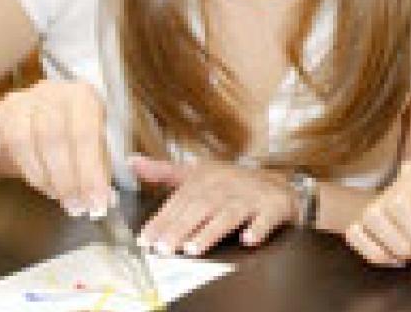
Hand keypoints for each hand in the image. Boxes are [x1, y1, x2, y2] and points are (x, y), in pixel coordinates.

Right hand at [0, 79, 111, 215]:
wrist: (27, 123)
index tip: (95, 201)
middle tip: (73, 205)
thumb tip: (106, 199)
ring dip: (37, 172)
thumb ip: (98, 169)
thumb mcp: (90, 148)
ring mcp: (15, 101)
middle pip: (52, 135)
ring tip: (51, 192)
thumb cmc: (67, 138)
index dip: (90, 171)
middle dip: (65, 177)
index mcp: (81, 96)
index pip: (86, 133)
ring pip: (19, 137)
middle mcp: (48, 92)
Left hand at [131, 155, 297, 255]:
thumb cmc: (231, 184)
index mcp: (206, 178)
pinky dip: (258, 228)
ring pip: (229, 214)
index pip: (180, 199)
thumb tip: (132, 161)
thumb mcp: (199, 173)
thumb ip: (165, 171)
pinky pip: (267, 218)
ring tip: (194, 249)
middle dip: (181, 227)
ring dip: (211, 230)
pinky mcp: (274, 207)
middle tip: (165, 248)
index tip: (146, 239)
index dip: (162, 219)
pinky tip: (248, 240)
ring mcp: (251, 197)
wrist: (278, 185)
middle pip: (202, 206)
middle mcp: (227, 186)